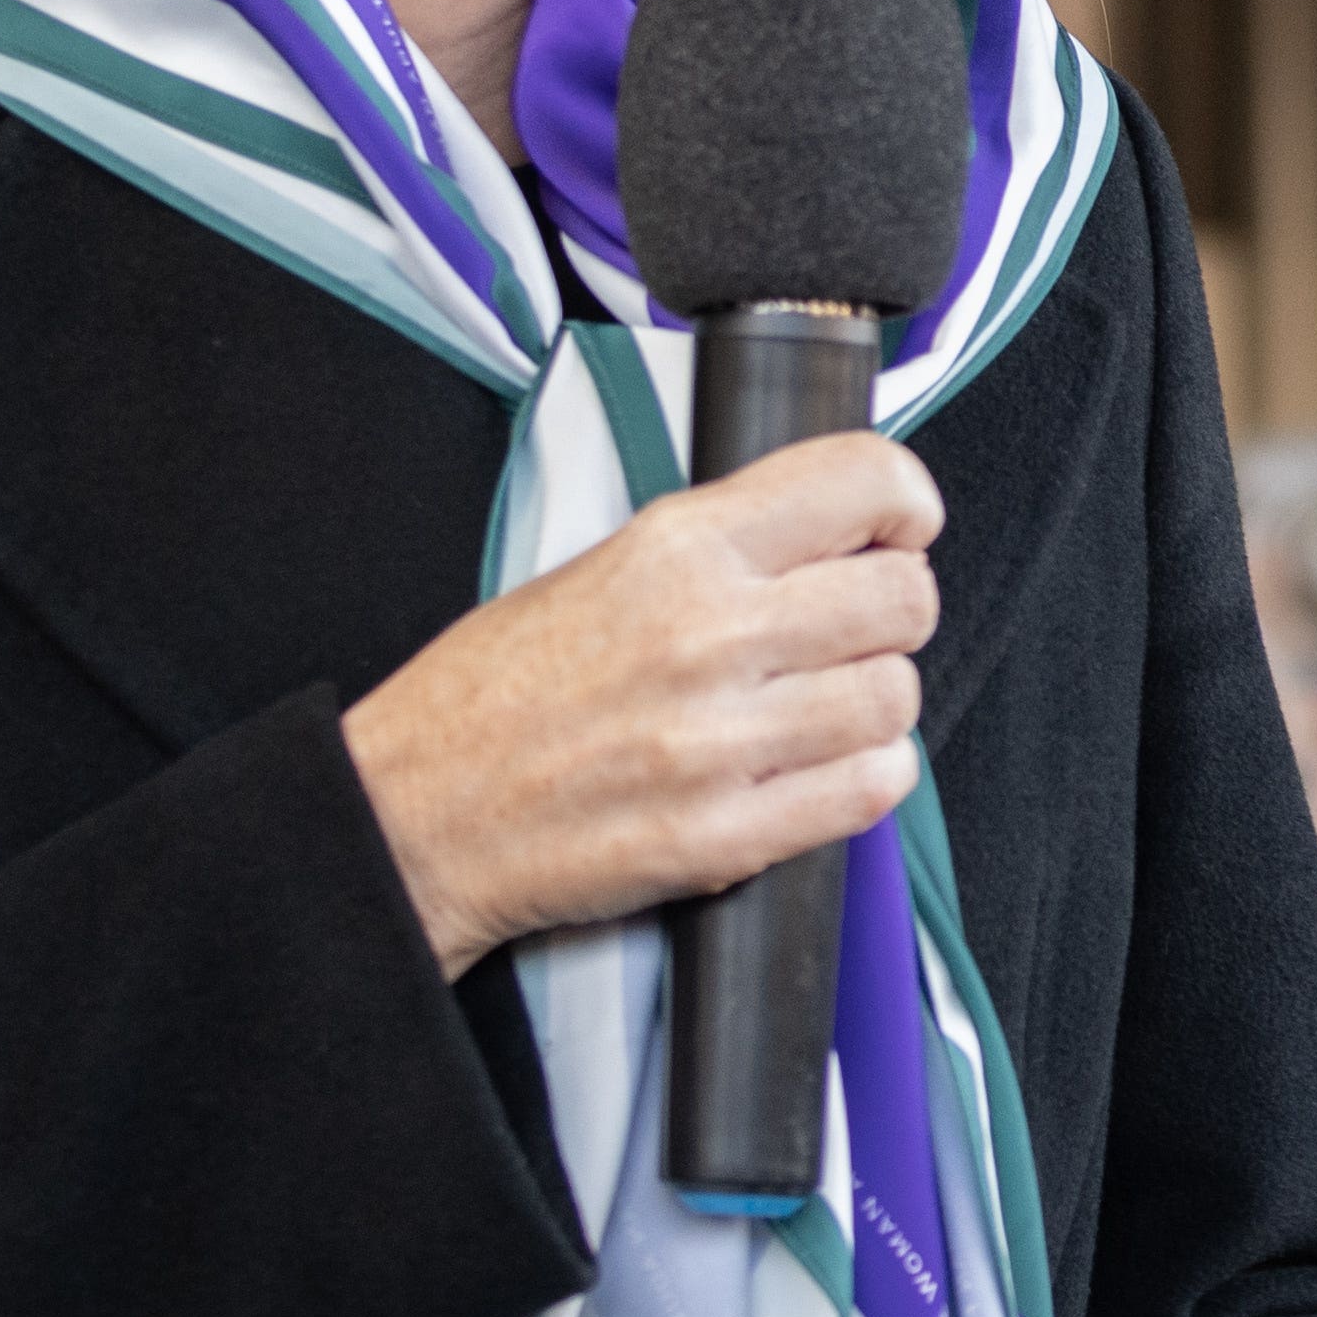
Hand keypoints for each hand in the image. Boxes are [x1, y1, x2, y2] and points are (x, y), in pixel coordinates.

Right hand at [343, 431, 940, 977]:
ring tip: (821, 707)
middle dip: (894, 613)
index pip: (863, 481)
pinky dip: (866, 777)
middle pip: (905, 598)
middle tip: (852, 630)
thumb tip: (841, 531)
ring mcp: (719, 740)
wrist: (412, 814)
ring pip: (896, 697)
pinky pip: (868, 791)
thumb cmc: (490, 695)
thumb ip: (726, 544)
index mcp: (676, 548)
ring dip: (875, 703)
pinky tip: (819, 767)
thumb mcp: (601, 565)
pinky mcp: (723, 835)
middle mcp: (708, 634)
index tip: (897, 531)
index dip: (904, 506)